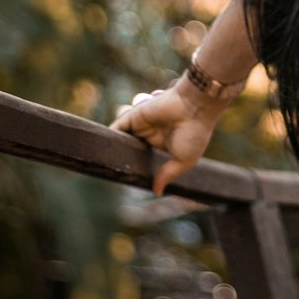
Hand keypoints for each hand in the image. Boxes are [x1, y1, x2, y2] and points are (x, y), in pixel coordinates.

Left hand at [108, 79, 223, 195]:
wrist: (196, 106)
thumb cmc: (195, 131)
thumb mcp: (184, 160)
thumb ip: (168, 174)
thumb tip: (157, 192)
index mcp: (164, 143)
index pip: (145, 155)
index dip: (137, 164)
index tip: (128, 179)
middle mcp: (151, 132)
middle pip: (131, 145)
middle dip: (123, 156)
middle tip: (112, 173)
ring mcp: (142, 124)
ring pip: (122, 136)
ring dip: (114, 145)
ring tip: (104, 162)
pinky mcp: (134, 116)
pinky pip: (117, 126)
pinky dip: (109, 135)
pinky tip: (102, 149)